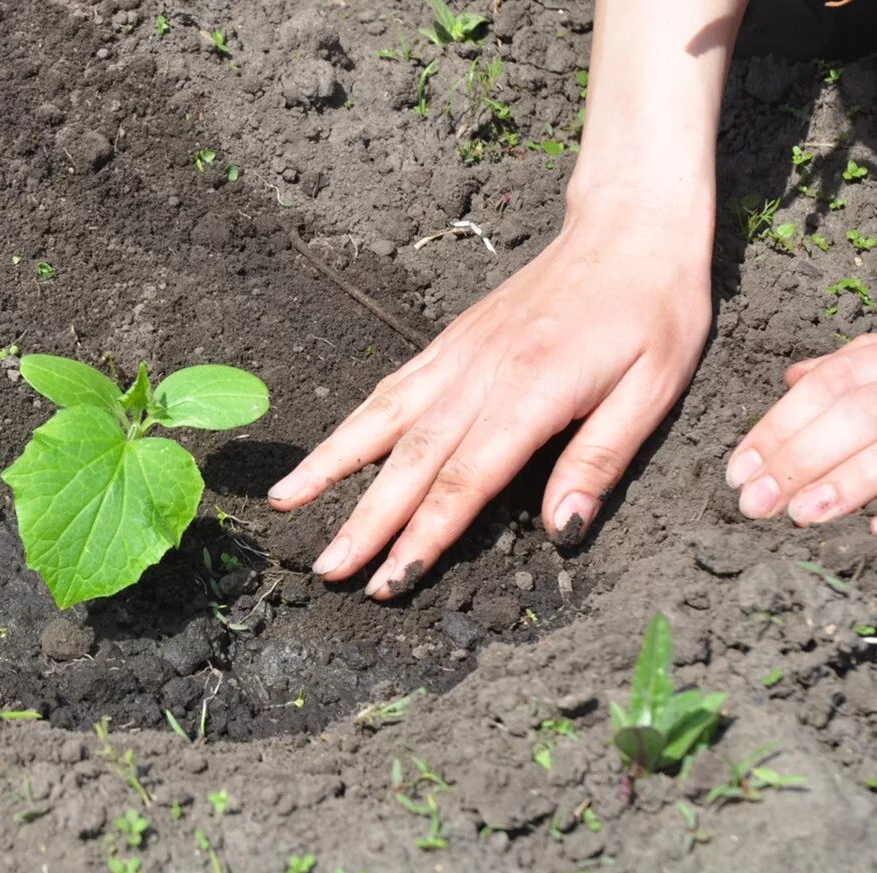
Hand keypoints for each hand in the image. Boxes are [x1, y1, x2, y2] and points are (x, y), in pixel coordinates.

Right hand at [268, 209, 713, 598]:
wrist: (627, 226)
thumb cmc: (653, 308)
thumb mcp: (653, 388)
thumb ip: (600, 459)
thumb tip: (562, 529)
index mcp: (530, 391)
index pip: (464, 480)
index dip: (424, 536)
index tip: (389, 580)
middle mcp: (478, 374)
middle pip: (408, 461)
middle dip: (364, 521)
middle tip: (327, 569)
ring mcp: (455, 355)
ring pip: (380, 419)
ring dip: (330, 467)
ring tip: (285, 503)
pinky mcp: (448, 342)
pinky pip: (389, 389)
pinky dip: (351, 424)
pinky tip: (326, 451)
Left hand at [727, 333, 876, 535]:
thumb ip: (849, 369)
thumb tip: (795, 378)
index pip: (827, 386)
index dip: (778, 427)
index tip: (738, 471)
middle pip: (855, 415)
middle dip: (799, 460)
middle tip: (755, 504)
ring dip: (847, 483)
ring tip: (802, 516)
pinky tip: (871, 531)